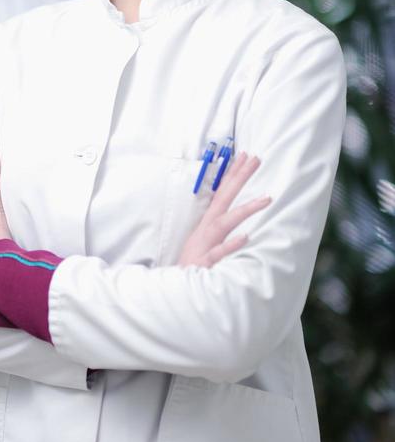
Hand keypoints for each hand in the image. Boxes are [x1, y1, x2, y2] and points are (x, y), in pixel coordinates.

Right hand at [178, 153, 269, 268]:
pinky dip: (230, 245)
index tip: (246, 156)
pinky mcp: (205, 261)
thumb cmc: (194, 260)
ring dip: (245, 209)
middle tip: (255, 160)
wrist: (176, 284)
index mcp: (209, 221)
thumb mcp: (206, 238)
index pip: (223, 192)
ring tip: (265, 199)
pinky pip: (219, 252)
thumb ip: (220, 224)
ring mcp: (207, 243)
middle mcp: (208, 228)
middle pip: (225, 198)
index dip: (233, 174)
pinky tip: (245, 237)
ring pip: (226, 222)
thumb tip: (233, 211)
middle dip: (240, 178)